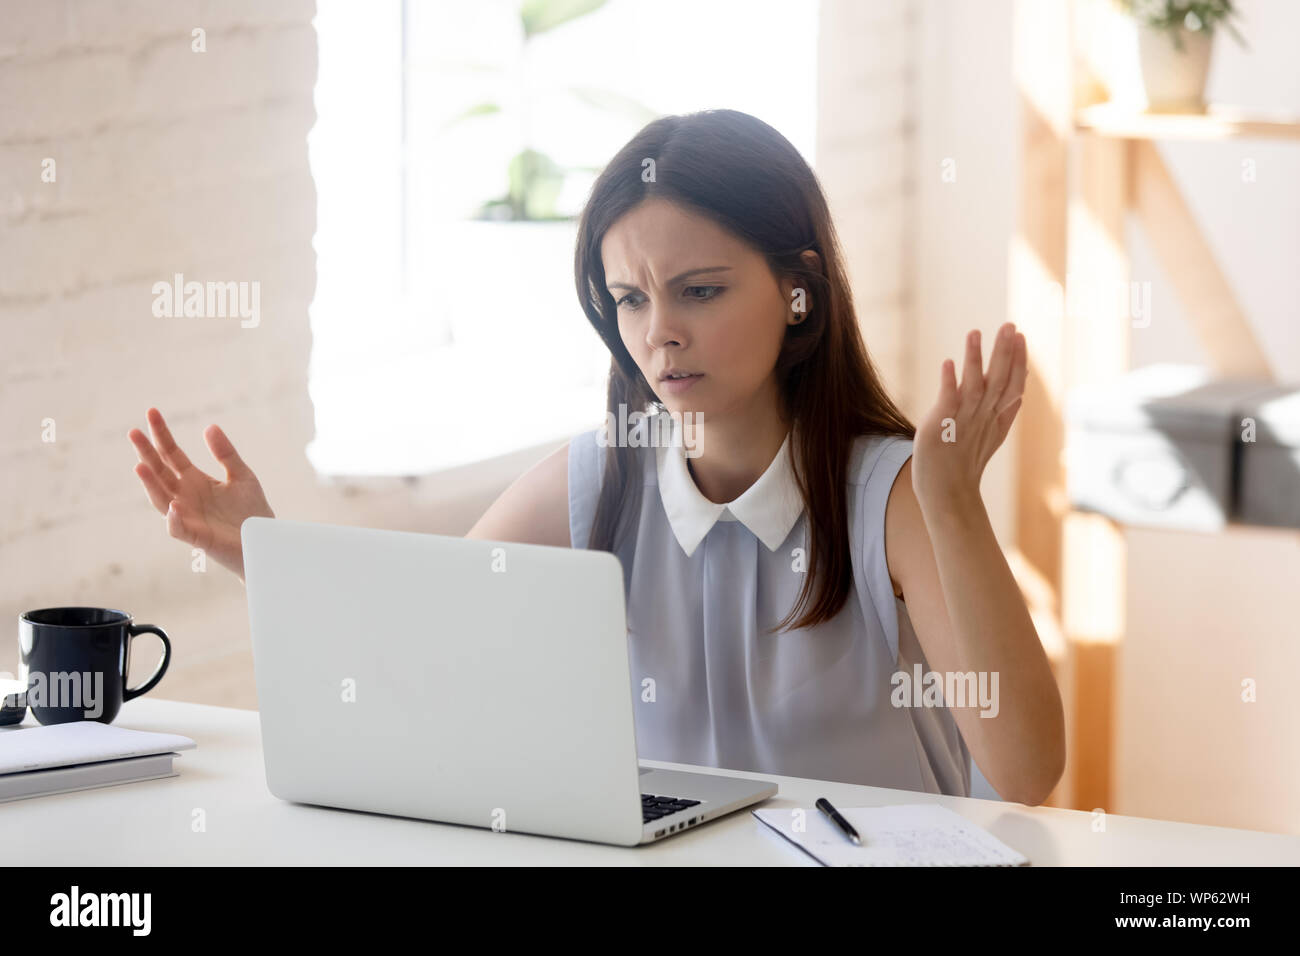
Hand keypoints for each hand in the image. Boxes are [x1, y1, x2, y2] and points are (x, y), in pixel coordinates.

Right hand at [127, 408, 273, 580]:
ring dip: (150, 484)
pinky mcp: (197, 537)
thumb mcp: (242, 475)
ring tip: (139, 466)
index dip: (161, 434)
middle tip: (133, 432)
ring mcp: (187, 516)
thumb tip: (209, 426)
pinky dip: (173, 519)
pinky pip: (179, 528)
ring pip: (161, 499)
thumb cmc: (252, 511)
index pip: (171, 454)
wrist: (264, 541)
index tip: (151, 412)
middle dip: (146, 454)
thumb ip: (226, 454)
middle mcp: (185, 496)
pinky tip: (173, 504)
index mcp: (194, 480)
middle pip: (160, 472)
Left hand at [912, 322, 1026, 511]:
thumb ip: (1003, 412)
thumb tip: (1019, 392)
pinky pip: (946, 401)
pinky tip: (948, 363)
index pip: (1012, 385)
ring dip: (974, 359)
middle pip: (998, 381)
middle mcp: (982, 417)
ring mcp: (962, 422)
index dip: (1017, 360)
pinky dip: (948, 382)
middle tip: (1009, 325)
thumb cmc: (965, 464)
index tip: (1020, 336)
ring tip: (975, 333)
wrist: (947, 494)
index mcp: (995, 418)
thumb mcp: (990, 435)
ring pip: (973, 385)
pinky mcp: (939, 427)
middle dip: (1004, 352)